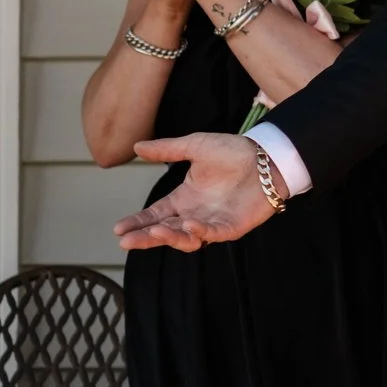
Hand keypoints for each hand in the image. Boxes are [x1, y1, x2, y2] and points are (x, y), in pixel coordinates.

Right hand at [113, 133, 281, 251]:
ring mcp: (212, 222)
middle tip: (126, 241)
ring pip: (185, 238)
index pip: (155, 213)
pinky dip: (199, 231)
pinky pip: (212, 235)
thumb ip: (167, 149)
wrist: (267, 157)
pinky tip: (188, 224)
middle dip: (144, 237)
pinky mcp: (231, 227)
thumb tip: (137, 146)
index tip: (119, 228)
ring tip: (154, 231)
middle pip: (164, 230)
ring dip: (169, 237)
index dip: (137, 222)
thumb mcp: (196, 146)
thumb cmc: (234, 151)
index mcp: (184, 197)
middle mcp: (194, 213)